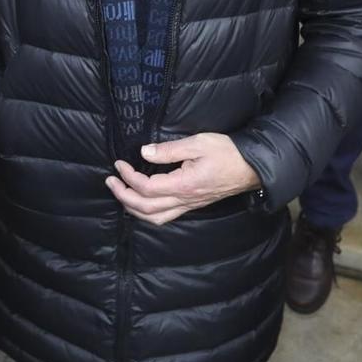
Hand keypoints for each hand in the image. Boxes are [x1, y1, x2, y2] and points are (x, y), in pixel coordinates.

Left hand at [106, 133, 260, 225]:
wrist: (251, 168)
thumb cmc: (227, 153)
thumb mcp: (198, 143)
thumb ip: (169, 150)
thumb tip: (144, 152)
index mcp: (184, 185)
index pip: (147, 187)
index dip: (128, 177)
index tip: (119, 164)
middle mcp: (184, 200)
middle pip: (146, 208)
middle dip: (123, 196)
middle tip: (111, 181)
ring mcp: (188, 205)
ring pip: (154, 218)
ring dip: (133, 208)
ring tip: (121, 193)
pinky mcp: (192, 205)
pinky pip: (165, 217)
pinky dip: (147, 213)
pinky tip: (142, 203)